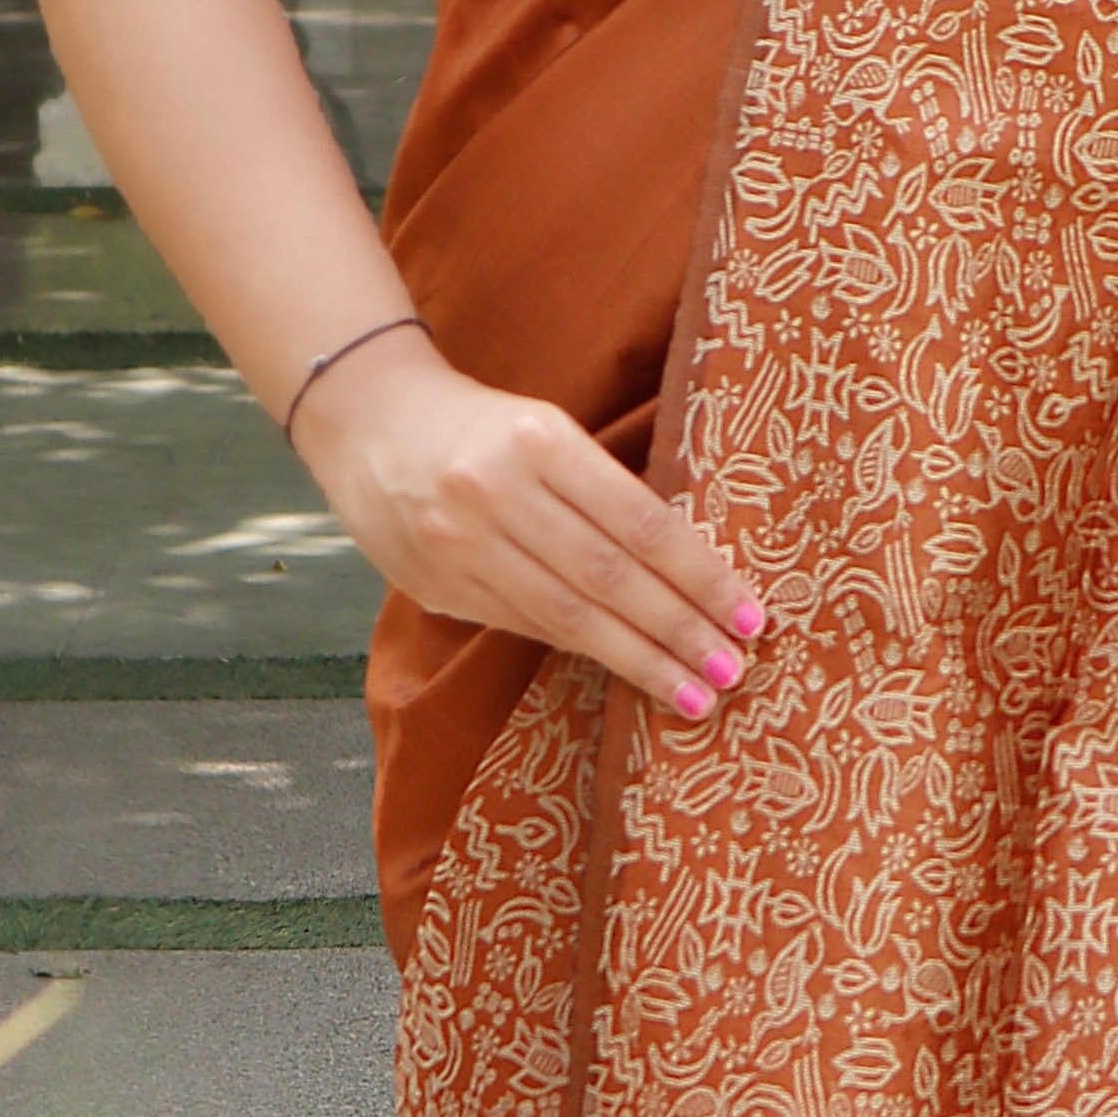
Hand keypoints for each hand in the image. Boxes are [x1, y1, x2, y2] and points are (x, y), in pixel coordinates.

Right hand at [290, 328, 763, 721]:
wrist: (367, 422)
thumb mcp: (546, 430)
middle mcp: (497, 493)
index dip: (699, 576)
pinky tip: (625, 671)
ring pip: (568, 616)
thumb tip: (690, 567)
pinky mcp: (438, 585)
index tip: (750, 615)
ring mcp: (461, 545)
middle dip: (679, 631)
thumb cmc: (480, 425)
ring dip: (639, 660)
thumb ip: (603, 490)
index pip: (639, 523)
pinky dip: (583, 649)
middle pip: (609, 578)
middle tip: (734, 670)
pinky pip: (526, 626)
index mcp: (540, 440)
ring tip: (693, 694)